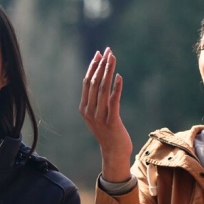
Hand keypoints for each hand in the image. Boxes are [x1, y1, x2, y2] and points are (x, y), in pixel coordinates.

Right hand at [79, 48, 133, 182]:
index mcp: (84, 108)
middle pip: (94, 83)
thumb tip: (102, 80)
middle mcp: (89, 111)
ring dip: (108, 72)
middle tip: (108, 51)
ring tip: (113, 58)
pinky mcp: (111, 121)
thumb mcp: (99, 115)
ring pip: (103, 89)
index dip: (93, 67)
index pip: (87, 82)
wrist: (114, 152)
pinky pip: (113, 101)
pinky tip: (119, 76)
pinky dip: (116, 88)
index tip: (99, 54)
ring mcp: (99, 117)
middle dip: (101, 65)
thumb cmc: (108, 132)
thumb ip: (98, 100)